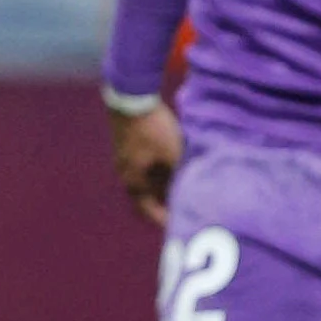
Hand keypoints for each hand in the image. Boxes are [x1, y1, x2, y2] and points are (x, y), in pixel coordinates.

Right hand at [110, 101, 182, 226]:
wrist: (131, 96)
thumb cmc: (152, 129)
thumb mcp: (172, 154)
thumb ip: (182, 174)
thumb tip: (195, 189)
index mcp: (134, 182)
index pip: (151, 211)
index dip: (166, 219)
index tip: (180, 224)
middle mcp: (127, 174)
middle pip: (148, 197)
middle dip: (165, 202)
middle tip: (183, 207)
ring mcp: (125, 159)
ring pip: (146, 180)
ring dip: (162, 185)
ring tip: (181, 186)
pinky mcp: (129, 144)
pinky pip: (145, 166)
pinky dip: (159, 170)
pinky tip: (173, 164)